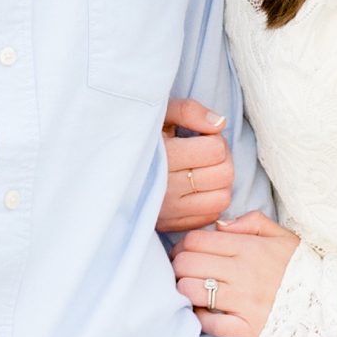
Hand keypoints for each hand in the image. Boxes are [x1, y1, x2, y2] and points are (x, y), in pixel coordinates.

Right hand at [156, 99, 234, 232]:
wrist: (112, 165)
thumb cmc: (143, 135)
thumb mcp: (161, 113)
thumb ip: (189, 111)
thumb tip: (219, 123)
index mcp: (164, 157)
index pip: (216, 150)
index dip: (216, 139)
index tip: (203, 136)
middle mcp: (167, 188)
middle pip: (224, 175)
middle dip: (223, 158)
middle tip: (207, 151)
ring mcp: (169, 211)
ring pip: (222, 199)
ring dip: (220, 182)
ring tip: (204, 170)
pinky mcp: (171, 225)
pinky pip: (210, 216)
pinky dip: (211, 200)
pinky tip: (197, 187)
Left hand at [171, 212, 300, 336]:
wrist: (329, 306)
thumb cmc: (303, 268)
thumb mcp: (284, 236)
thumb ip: (252, 222)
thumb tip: (220, 225)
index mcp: (250, 247)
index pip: (197, 240)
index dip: (182, 245)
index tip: (183, 252)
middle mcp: (243, 273)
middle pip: (187, 264)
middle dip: (177, 266)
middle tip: (181, 271)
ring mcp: (244, 303)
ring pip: (191, 292)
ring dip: (184, 291)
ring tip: (190, 291)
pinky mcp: (247, 329)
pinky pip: (209, 324)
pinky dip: (199, 318)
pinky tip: (204, 313)